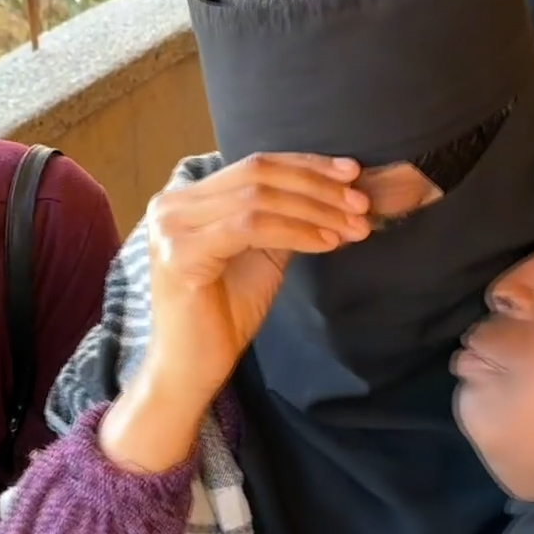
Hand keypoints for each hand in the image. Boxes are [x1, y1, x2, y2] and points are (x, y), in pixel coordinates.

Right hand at [101, 154, 369, 472]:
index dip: (306, 165)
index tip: (352, 172)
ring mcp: (172, 226)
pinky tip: (327, 244)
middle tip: (361, 201)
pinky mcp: (180, 252)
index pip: (255, 165)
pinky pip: (251, 227)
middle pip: (258, 173)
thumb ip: (283, 219)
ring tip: (353, 225)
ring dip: (315, 209)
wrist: (191, 368)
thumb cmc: (223, 316)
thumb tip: (334, 192)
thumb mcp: (260, 254)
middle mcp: (172, 204)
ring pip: (258, 198)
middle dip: (317, 186)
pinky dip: (296, 231)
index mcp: (187, 199)